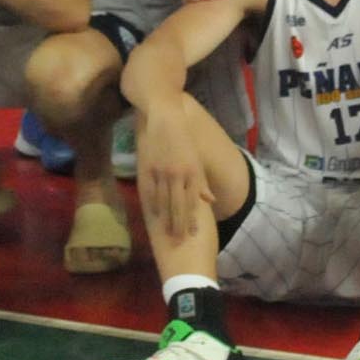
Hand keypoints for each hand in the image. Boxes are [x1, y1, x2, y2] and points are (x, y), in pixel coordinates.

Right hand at [137, 111, 212, 239]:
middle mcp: (178, 174)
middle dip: (179, 224)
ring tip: (166, 233)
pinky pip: (150, 189)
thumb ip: (201, 182)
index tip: (194, 235)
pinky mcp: (149, 167)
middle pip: (178, 205)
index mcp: (192, 172)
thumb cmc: (184, 139)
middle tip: (179, 241)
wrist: (166, 118)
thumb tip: (210, 201)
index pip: (192, 201)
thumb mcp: (196, 160)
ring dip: (165, 218)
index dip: (192, 219)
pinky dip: (152, 203)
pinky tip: (153, 214)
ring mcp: (162, 171)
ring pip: (164, 200)